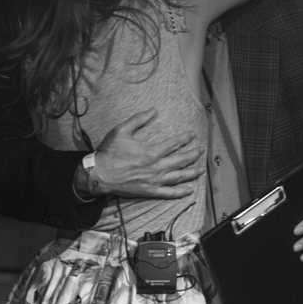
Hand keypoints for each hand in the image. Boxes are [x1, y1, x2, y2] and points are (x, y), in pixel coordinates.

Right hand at [81, 108, 204, 198]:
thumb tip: (153, 110)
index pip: (174, 144)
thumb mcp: (122, 130)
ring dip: (192, 172)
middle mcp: (156, 167)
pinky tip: (189, 190)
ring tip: (201, 169)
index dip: (185, 138)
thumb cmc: (110, 152)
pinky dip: (180, 192)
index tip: (192, 135)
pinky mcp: (150, 191)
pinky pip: (169, 193)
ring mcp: (154, 181)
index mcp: (151, 152)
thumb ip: (139, 119)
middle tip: (201, 150)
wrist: (100, 174)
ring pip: (179, 177)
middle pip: (181, 160)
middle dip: (193, 154)